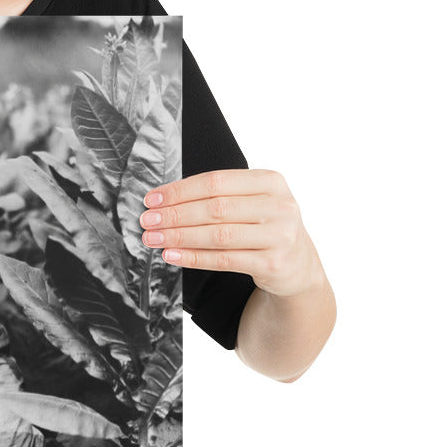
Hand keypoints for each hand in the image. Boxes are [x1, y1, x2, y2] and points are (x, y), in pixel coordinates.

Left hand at [140, 169, 319, 297]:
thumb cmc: (263, 226)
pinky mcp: (273, 264)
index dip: (180, 191)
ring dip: (179, 236)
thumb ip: (217, 196)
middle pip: (215, 208)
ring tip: (153, 238)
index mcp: (271, 181)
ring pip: (217, 235)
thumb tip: (163, 200)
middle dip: (175, 215)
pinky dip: (193, 257)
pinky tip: (172, 255)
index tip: (152, 200)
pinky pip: (224, 260)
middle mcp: (280, 206)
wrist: (297, 265)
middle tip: (147, 220)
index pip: (216, 182)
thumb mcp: (251, 202)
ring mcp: (279, 236)